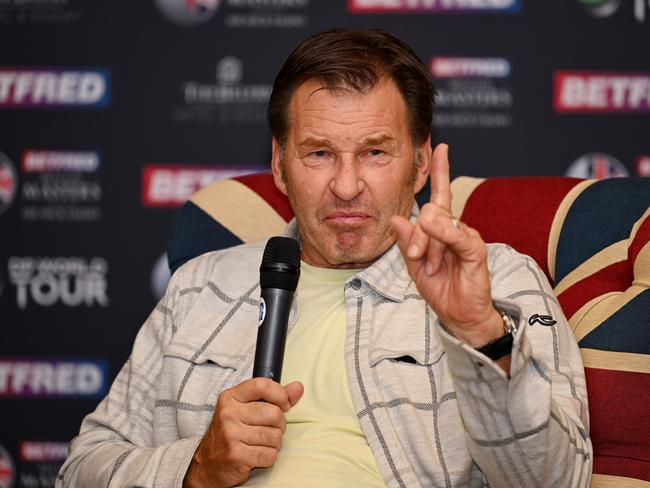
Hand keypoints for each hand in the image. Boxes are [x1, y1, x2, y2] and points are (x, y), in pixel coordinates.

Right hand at [183, 378, 303, 487]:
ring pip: (275, 436)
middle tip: (269, 429)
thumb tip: (298, 387)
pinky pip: (270, 455)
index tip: (283, 404)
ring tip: (260, 443)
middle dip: (279, 425)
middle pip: (274, 413)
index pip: (262, 385)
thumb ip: (273, 397)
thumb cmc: (231, 433)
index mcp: (230, 397)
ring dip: (274, 443)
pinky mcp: (237, 456)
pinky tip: (256, 455)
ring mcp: (231, 435)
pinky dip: (268, 457)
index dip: (280, 394)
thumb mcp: (246, 408)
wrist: (207, 464)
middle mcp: (229, 414)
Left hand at [391, 143, 502, 347]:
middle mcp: (455, 229)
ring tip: (428, 265)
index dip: (440, 171)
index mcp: (441, 230)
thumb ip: (406, 242)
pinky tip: (436, 242)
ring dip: (427, 245)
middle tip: (417, 258)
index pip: (440, 194)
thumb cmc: (440, 289)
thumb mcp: (414, 266)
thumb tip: (396, 218)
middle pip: (432, 210)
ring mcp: (467, 237)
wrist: (458, 315)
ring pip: (440, 221)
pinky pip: (458, 235)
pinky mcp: (475, 250)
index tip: (438, 147)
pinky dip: (444, 235)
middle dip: (418, 234)